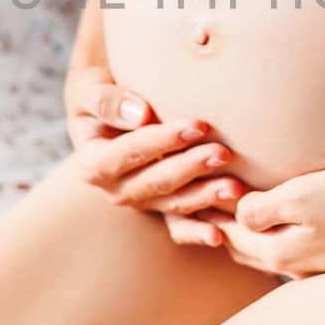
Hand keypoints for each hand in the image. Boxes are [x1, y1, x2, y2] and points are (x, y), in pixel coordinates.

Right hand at [63, 63, 247, 246]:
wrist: (110, 106)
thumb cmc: (99, 90)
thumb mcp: (89, 88)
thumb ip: (107, 100)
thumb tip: (141, 114)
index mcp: (94, 163)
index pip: (129, 153)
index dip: (163, 141)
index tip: (198, 125)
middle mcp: (115, 189)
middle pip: (156, 182)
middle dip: (191, 168)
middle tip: (224, 153)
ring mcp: (141, 202)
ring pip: (174, 204)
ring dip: (205, 197)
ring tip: (235, 187)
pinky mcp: (162, 206)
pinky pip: (180, 225)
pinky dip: (199, 231)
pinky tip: (220, 236)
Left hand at [199, 162, 324, 278]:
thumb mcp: (307, 195)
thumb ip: (264, 207)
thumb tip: (235, 213)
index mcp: (277, 249)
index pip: (223, 228)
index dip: (203, 205)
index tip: (183, 184)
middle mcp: (290, 265)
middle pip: (238, 244)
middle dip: (214, 223)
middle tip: (193, 196)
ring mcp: (314, 265)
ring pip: (262, 250)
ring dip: (241, 231)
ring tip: (224, 207)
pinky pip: (288, 249)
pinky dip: (270, 235)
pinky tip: (274, 222)